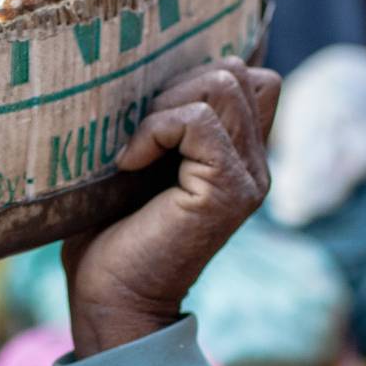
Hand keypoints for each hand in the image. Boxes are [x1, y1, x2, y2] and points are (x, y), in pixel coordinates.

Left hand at [62, 58, 280, 356]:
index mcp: (240, 157)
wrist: (110, 300)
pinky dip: (155, 129)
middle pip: (242, 73)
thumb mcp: (140, 162)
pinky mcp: (227, 191)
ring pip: (225, 84)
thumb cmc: (109, 235)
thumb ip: (164, 122)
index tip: (152, 112)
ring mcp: (248, 179)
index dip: (203, 76)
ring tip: (136, 146)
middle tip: (139, 130)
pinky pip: (197, 121)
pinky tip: (129, 161)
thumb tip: (145, 65)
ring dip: (167, 104)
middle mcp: (255, 165)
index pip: (252, 80)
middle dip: (183, 82)